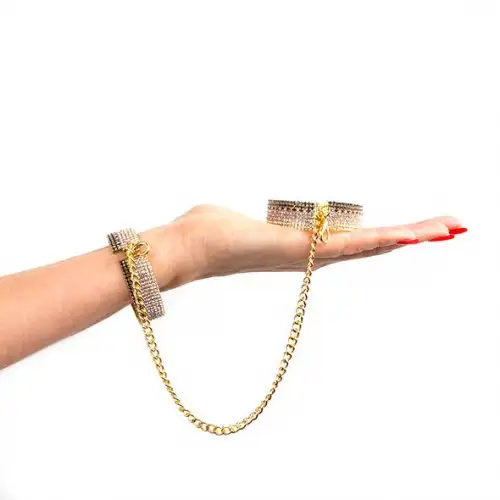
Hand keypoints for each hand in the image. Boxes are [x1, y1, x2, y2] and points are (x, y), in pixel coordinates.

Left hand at [145, 205, 464, 290]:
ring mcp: (309, 257)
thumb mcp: (241, 219)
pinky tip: (414, 235)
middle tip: (452, 227)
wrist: (186, 248)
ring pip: (371, 246)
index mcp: (302, 246)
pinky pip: (350, 246)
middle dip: (413, 235)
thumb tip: (246, 216)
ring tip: (449, 229)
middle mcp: (312, 256)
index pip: (354, 238)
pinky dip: (383, 241)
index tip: (414, 229)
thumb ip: (255, 218)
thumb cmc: (207, 232)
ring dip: (411, 236)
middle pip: (373, 244)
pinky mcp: (301, 253)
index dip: (387, 234)